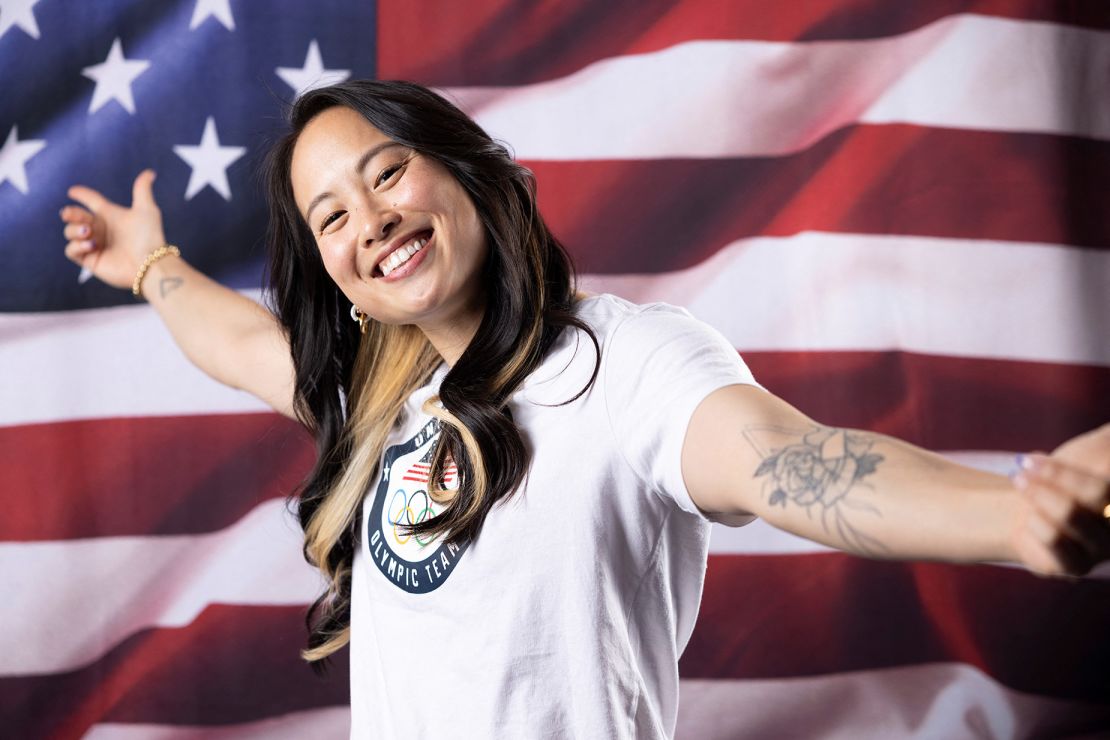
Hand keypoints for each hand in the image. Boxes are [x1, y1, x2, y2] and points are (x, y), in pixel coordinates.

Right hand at [60, 169, 166, 289]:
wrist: (149, 263)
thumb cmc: (149, 236)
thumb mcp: (146, 209)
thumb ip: (142, 189)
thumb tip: (150, 172)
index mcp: (110, 215)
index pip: (91, 201)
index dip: (81, 194)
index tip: (72, 191)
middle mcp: (100, 229)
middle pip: (75, 216)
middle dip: (71, 213)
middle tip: (71, 214)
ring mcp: (94, 245)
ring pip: (69, 232)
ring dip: (74, 230)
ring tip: (88, 233)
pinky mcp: (90, 260)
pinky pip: (70, 251)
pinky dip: (75, 246)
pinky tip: (90, 245)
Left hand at [1010, 423, 1109, 576]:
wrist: (1032, 505)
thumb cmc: (1065, 474)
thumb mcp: (1092, 451)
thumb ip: (1106, 446)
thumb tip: (1107, 444)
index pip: (1101, 486)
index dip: (1062, 472)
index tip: (1029, 459)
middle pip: (1093, 494)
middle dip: (1050, 479)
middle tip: (1020, 469)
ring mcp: (1103, 549)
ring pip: (1069, 515)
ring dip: (1037, 495)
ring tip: (1021, 485)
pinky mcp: (1078, 567)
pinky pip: (1053, 540)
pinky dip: (1034, 523)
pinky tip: (1030, 518)